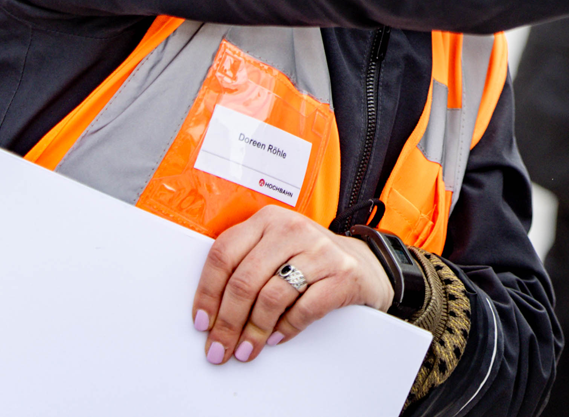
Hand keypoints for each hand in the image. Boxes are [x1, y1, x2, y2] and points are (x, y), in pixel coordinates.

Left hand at [191, 205, 393, 365]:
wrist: (366, 264)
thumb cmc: (310, 261)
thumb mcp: (274, 250)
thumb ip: (244, 266)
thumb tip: (210, 313)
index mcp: (268, 220)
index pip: (223, 254)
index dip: (207, 293)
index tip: (202, 322)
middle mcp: (292, 229)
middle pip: (244, 280)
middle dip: (227, 323)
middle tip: (220, 347)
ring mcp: (320, 249)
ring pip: (271, 296)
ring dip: (253, 331)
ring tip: (247, 349)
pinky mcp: (342, 273)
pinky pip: (304, 309)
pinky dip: (285, 328)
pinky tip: (276, 337)